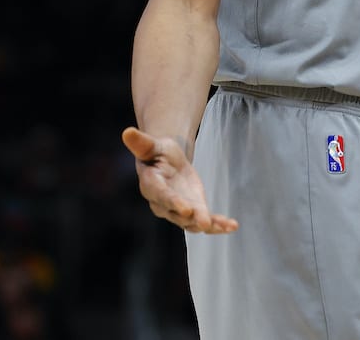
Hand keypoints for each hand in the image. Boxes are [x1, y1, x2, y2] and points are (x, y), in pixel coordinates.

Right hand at [121, 126, 237, 233]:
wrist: (165, 161)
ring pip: (192, 222)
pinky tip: (232, 226)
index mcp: (151, 185)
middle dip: (192, 218)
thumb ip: (141, 142)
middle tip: (205, 223)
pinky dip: (219, 224)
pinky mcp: (192, 211)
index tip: (186, 209)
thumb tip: (127, 132)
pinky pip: (205, 220)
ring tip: (225, 226)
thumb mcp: (150, 144)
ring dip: (209, 225)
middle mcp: (163, 203)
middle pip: (178, 213)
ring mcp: (178, 210)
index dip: (174, 202)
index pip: (162, 195)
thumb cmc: (156, 151)